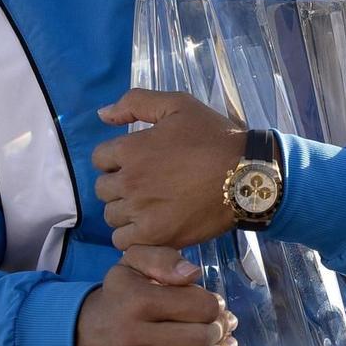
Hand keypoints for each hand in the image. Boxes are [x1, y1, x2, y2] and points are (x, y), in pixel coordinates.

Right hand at [76, 245, 238, 345]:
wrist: (82, 335)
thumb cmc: (118, 296)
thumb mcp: (132, 264)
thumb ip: (162, 259)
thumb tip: (194, 274)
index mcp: (137, 301)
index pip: (200, 307)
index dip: (216, 305)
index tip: (216, 304)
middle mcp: (134, 337)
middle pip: (201, 337)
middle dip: (220, 330)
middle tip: (225, 326)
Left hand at [92, 89, 246, 250]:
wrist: (246, 175)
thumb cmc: (213, 138)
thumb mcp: (177, 105)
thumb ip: (135, 103)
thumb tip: (102, 114)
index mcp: (130, 149)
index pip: (100, 158)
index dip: (116, 158)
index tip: (137, 161)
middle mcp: (129, 182)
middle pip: (103, 189)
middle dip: (119, 184)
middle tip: (144, 183)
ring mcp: (141, 212)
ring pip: (112, 216)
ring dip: (124, 210)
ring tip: (148, 206)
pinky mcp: (156, 237)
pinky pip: (123, 242)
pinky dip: (131, 235)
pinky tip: (149, 226)